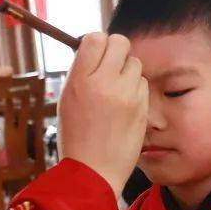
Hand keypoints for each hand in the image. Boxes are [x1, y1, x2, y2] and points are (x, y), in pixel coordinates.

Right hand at [58, 33, 147, 196]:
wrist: (93, 171)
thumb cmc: (77, 137)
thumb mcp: (67, 100)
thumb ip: (81, 73)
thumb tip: (95, 50)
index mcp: (80, 80)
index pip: (95, 38)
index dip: (97, 43)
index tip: (96, 54)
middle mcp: (104, 82)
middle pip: (120, 42)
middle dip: (116, 51)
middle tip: (110, 67)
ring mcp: (126, 94)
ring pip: (134, 63)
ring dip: (127, 71)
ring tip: (116, 91)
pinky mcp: (142, 106)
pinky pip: (142, 83)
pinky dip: (136, 89)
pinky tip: (126, 105)